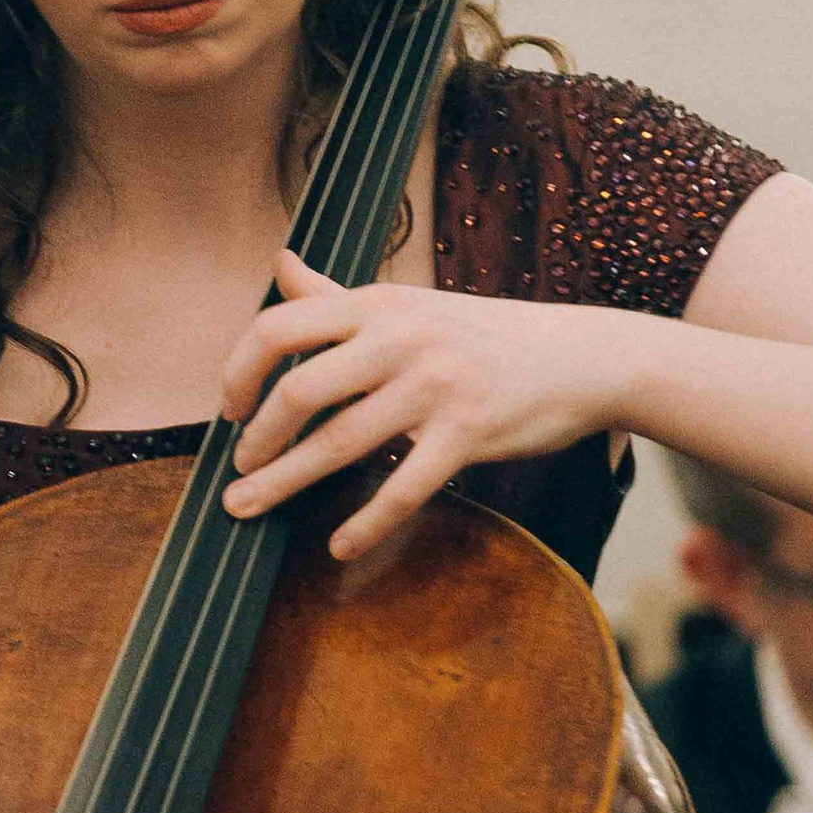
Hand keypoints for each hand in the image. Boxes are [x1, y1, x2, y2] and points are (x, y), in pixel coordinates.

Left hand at [217, 253, 629, 558]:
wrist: (582, 357)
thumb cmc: (483, 335)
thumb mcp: (409, 305)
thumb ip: (337, 295)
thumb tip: (277, 266)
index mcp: (377, 303)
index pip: (280, 327)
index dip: (239, 370)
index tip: (231, 408)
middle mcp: (400, 337)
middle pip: (299, 390)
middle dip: (257, 439)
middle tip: (239, 471)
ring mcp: (435, 385)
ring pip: (339, 444)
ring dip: (283, 483)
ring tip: (246, 509)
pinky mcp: (468, 432)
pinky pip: (402, 488)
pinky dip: (365, 524)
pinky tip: (339, 546)